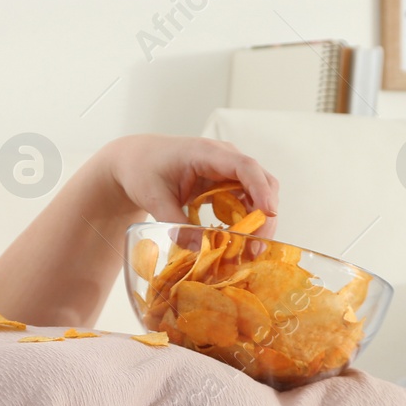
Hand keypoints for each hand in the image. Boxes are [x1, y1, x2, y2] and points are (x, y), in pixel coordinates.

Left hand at [100, 134, 281, 240]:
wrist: (136, 160)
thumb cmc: (143, 170)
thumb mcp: (154, 198)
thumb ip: (175, 223)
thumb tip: (199, 251)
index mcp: (206, 153)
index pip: (245, 166)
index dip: (260, 189)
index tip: (269, 213)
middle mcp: (225, 159)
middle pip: (262, 181)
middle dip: (266, 215)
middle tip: (256, 247)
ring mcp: (228, 172)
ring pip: (258, 195)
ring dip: (258, 223)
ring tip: (248, 252)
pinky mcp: (226, 185)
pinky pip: (246, 203)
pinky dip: (247, 223)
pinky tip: (238, 243)